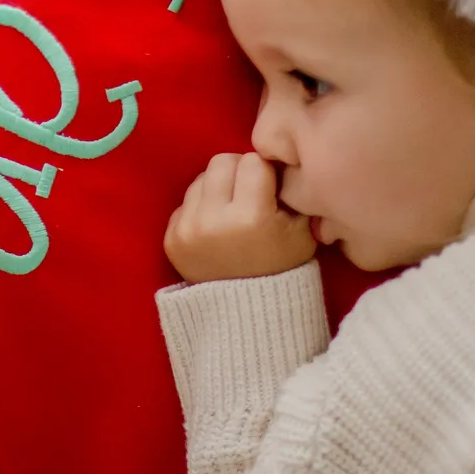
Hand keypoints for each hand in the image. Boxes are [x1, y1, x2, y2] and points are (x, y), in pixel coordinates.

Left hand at [164, 152, 316, 282]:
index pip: (252, 161)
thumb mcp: (304, 229)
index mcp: (251, 216)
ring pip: (201, 178)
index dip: (264, 172)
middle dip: (238, 172)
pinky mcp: (170, 239)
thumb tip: (278, 161)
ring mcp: (188, 230)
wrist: (248, 312)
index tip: (269, 190)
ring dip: (218, 188)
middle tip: (249, 194)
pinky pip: (185, 201)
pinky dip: (201, 208)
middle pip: (221, 161)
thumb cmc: (283, 266)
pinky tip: (215, 228)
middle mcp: (214, 220)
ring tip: (232, 212)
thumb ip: (293, 190)